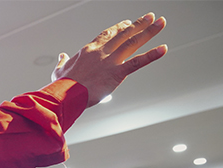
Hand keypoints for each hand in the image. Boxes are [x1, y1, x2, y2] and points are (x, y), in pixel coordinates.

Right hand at [51, 12, 166, 106]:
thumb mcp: (59, 71)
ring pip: (133, 42)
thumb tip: (62, 55)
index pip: (107, 34)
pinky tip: (163, 48)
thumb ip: (62, 61)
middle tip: (149, 17)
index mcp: (89, 50)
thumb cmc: (62, 85)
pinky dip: (152, 55)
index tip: (127, 23)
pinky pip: (138, 62)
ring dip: (149, 31)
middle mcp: (102, 51)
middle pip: (123, 34)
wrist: (65, 94)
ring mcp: (110, 61)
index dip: (119, 28)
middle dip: (138, 24)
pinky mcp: (117, 73)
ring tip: (161, 23)